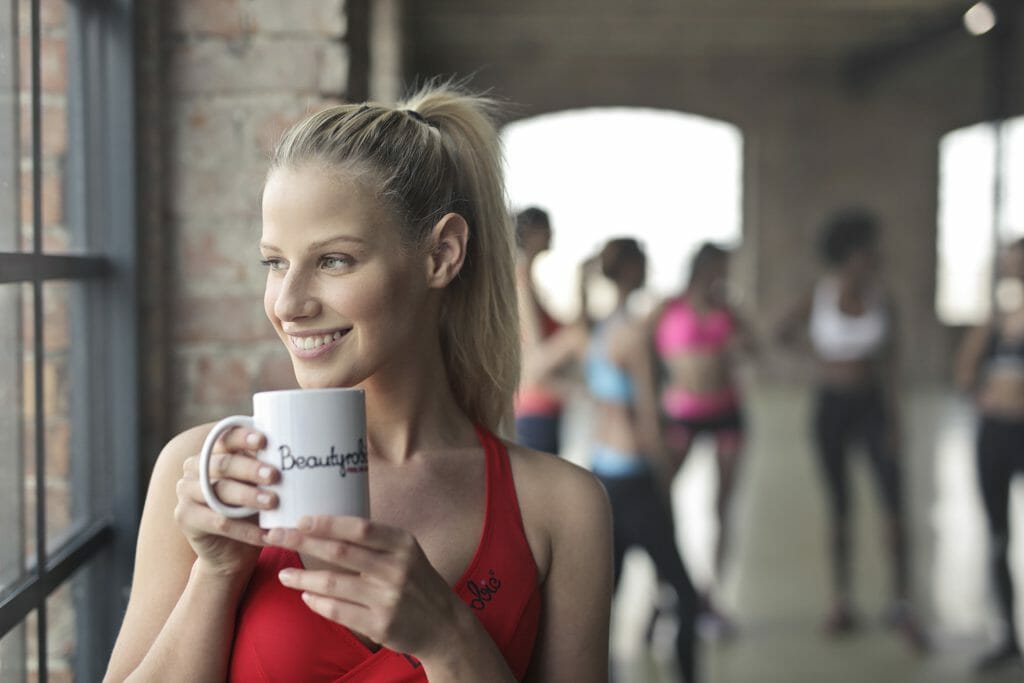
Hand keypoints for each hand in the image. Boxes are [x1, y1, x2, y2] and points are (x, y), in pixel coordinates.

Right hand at [175, 427, 278, 576]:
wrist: (231, 549)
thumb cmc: (249, 507)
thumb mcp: (257, 484)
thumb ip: (266, 465)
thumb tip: (300, 450)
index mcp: (212, 452)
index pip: (225, 438)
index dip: (243, 437)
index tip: (264, 441)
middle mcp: (194, 468)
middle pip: (224, 465)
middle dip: (251, 469)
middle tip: (274, 476)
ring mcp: (186, 493)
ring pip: (220, 492)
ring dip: (248, 497)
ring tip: (273, 502)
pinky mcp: (186, 518)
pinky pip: (220, 522)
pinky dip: (246, 529)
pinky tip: (266, 533)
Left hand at [266, 516, 460, 658]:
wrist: (444, 626)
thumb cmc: (417, 583)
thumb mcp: (407, 553)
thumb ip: (376, 541)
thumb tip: (327, 524)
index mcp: (403, 544)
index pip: (360, 528)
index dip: (327, 523)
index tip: (300, 519)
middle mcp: (396, 569)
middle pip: (341, 552)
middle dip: (303, 542)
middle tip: (275, 537)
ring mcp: (388, 598)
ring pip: (333, 584)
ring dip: (303, 578)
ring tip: (284, 574)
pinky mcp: (380, 625)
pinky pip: (339, 611)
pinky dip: (318, 603)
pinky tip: (306, 596)